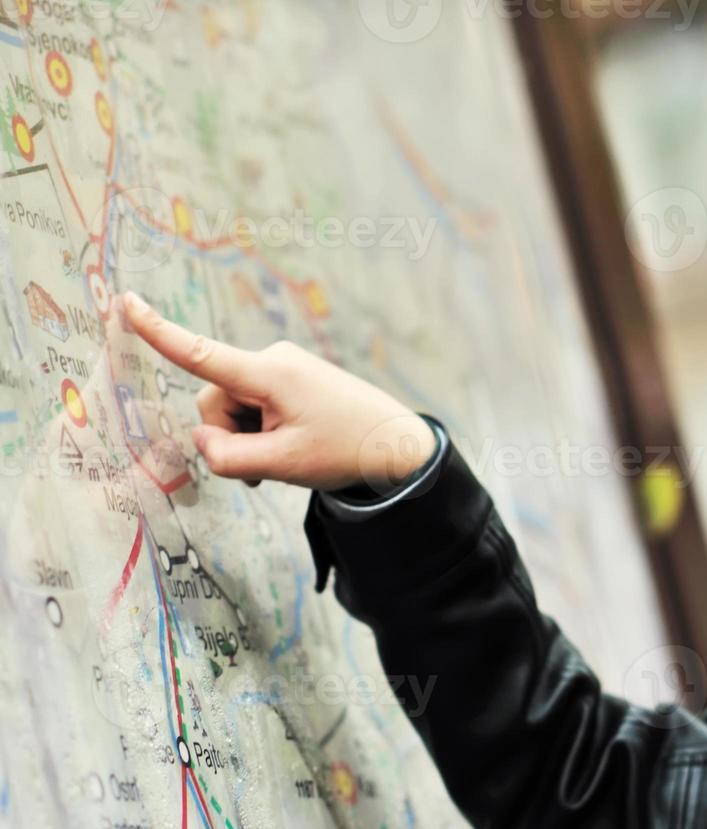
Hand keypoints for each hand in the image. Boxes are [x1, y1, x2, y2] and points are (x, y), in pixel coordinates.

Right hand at [116, 291, 435, 491]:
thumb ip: (228, 456)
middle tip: (270, 464)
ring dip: (248, 438)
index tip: (126, 302)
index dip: (158, 331)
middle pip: (215, 402)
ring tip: (286, 458)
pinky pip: (255, 406)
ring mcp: (283, 368)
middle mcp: (273, 361)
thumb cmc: (345, 452)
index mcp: (271, 373)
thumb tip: (201, 439)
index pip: (202, 354)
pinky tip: (287, 450)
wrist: (397, 447)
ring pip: (233, 409)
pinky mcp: (291, 380)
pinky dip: (261, 433)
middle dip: (230, 436)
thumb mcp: (282, 464)